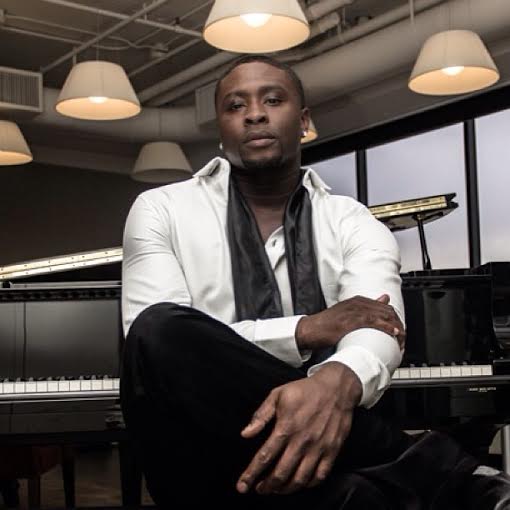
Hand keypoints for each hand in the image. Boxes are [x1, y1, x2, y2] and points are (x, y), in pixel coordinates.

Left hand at [236, 362, 360, 494]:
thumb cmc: (304, 390)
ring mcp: (318, 448)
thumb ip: (261, 416)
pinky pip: (320, 476)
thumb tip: (245, 434)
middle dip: (267, 486)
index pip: (265, 456)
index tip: (242, 486)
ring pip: (300, 479)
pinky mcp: (332, 450)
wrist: (336, 387)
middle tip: (259, 489)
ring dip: (285, 489)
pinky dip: (308, 485)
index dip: (251, 474)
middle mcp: (302, 441)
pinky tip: (299, 484)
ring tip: (276, 489)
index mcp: (286, 427)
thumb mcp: (278, 395)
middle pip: (281, 473)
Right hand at [296, 294, 404, 350]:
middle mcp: (357, 303)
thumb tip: (382, 301)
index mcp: (357, 301)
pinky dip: (386, 327)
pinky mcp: (351, 321)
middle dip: (398, 323)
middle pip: (387, 310)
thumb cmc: (327, 324)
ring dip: (395, 327)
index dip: (395, 319)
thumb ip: (363, 309)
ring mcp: (354, 311)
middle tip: (403, 338)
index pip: (385, 306)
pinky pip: (374, 322)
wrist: (310, 330)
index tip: (400, 331)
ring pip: (383, 315)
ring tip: (401, 339)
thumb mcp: (346, 313)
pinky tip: (393, 334)